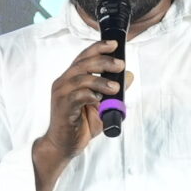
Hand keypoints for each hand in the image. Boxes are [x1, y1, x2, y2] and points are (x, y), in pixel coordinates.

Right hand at [30, 36, 124, 190]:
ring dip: (100, 81)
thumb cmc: (80, 124)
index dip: (98, 48)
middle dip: (103, 61)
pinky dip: (89, 95)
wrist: (64, 145)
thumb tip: (129, 76)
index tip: (114, 44)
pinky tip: (99, 100)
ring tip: (115, 88)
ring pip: (81, 79)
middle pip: (83, 64)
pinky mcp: (62, 107)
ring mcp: (61, 94)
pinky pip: (76, 96)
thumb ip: (114, 91)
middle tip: (120, 65)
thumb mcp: (102, 105)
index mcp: (71, 78)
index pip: (84, 57)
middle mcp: (64, 83)